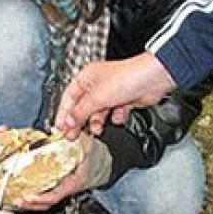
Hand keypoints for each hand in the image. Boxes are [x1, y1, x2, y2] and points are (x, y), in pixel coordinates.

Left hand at [18, 134, 92, 210]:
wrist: (98, 161)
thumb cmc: (92, 155)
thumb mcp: (85, 145)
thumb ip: (73, 138)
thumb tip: (56, 129)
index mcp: (73, 183)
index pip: (56, 195)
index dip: (42, 198)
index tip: (30, 197)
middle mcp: (65, 190)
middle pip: (47, 203)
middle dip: (31, 204)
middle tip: (16, 200)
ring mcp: (60, 190)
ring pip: (44, 203)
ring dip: (29, 203)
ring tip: (15, 199)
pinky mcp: (55, 187)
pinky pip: (42, 196)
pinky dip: (31, 197)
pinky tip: (20, 193)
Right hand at [54, 54, 174, 138]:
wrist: (152, 79)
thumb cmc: (126, 78)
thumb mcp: (96, 98)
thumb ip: (80, 112)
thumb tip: (68, 121)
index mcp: (87, 77)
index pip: (69, 98)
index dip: (64, 114)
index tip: (61, 128)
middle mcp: (98, 84)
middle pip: (83, 107)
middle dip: (80, 121)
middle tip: (73, 136)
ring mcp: (111, 92)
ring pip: (99, 112)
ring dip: (98, 122)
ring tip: (97, 129)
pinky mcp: (124, 100)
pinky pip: (114, 113)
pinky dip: (116, 117)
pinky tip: (117, 117)